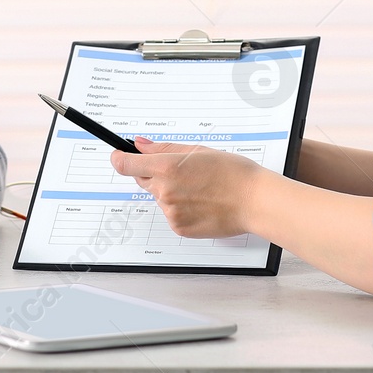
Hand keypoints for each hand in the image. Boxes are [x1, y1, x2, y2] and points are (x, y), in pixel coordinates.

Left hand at [109, 136, 266, 238]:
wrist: (253, 200)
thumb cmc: (232, 172)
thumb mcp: (197, 150)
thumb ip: (164, 148)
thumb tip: (140, 144)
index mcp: (167, 167)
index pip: (126, 164)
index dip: (120, 159)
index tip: (118, 156)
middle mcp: (164, 191)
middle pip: (144, 181)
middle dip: (156, 175)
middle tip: (183, 172)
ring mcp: (170, 212)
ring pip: (160, 198)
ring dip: (171, 192)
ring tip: (200, 189)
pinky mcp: (179, 228)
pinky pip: (171, 215)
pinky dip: (182, 209)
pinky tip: (202, 203)